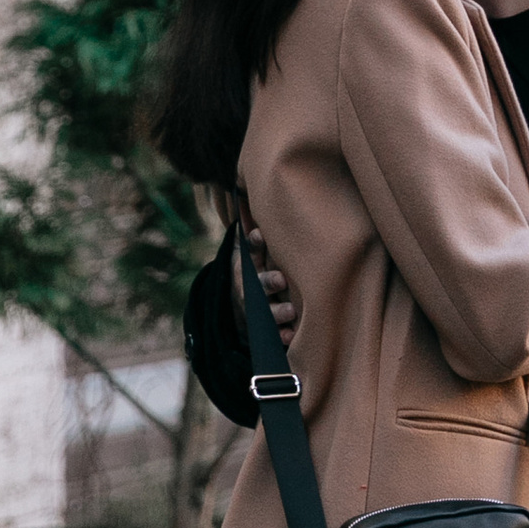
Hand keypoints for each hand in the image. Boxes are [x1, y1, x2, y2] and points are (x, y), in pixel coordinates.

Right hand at [241, 219, 300, 344]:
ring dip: (277, 313)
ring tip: (291, 312)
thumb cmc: (254, 267)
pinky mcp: (263, 328)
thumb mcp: (249, 248)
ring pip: (264, 312)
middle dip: (268, 281)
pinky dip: (281, 337)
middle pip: (257, 283)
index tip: (261, 235)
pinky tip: (291, 338)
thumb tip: (251, 189)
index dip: (254, 243)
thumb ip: (255, 228)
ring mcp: (255, 308)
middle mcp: (250, 285)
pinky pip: (271, 336)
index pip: (249, 250)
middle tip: (281, 280)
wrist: (237, 307)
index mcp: (248, 263)